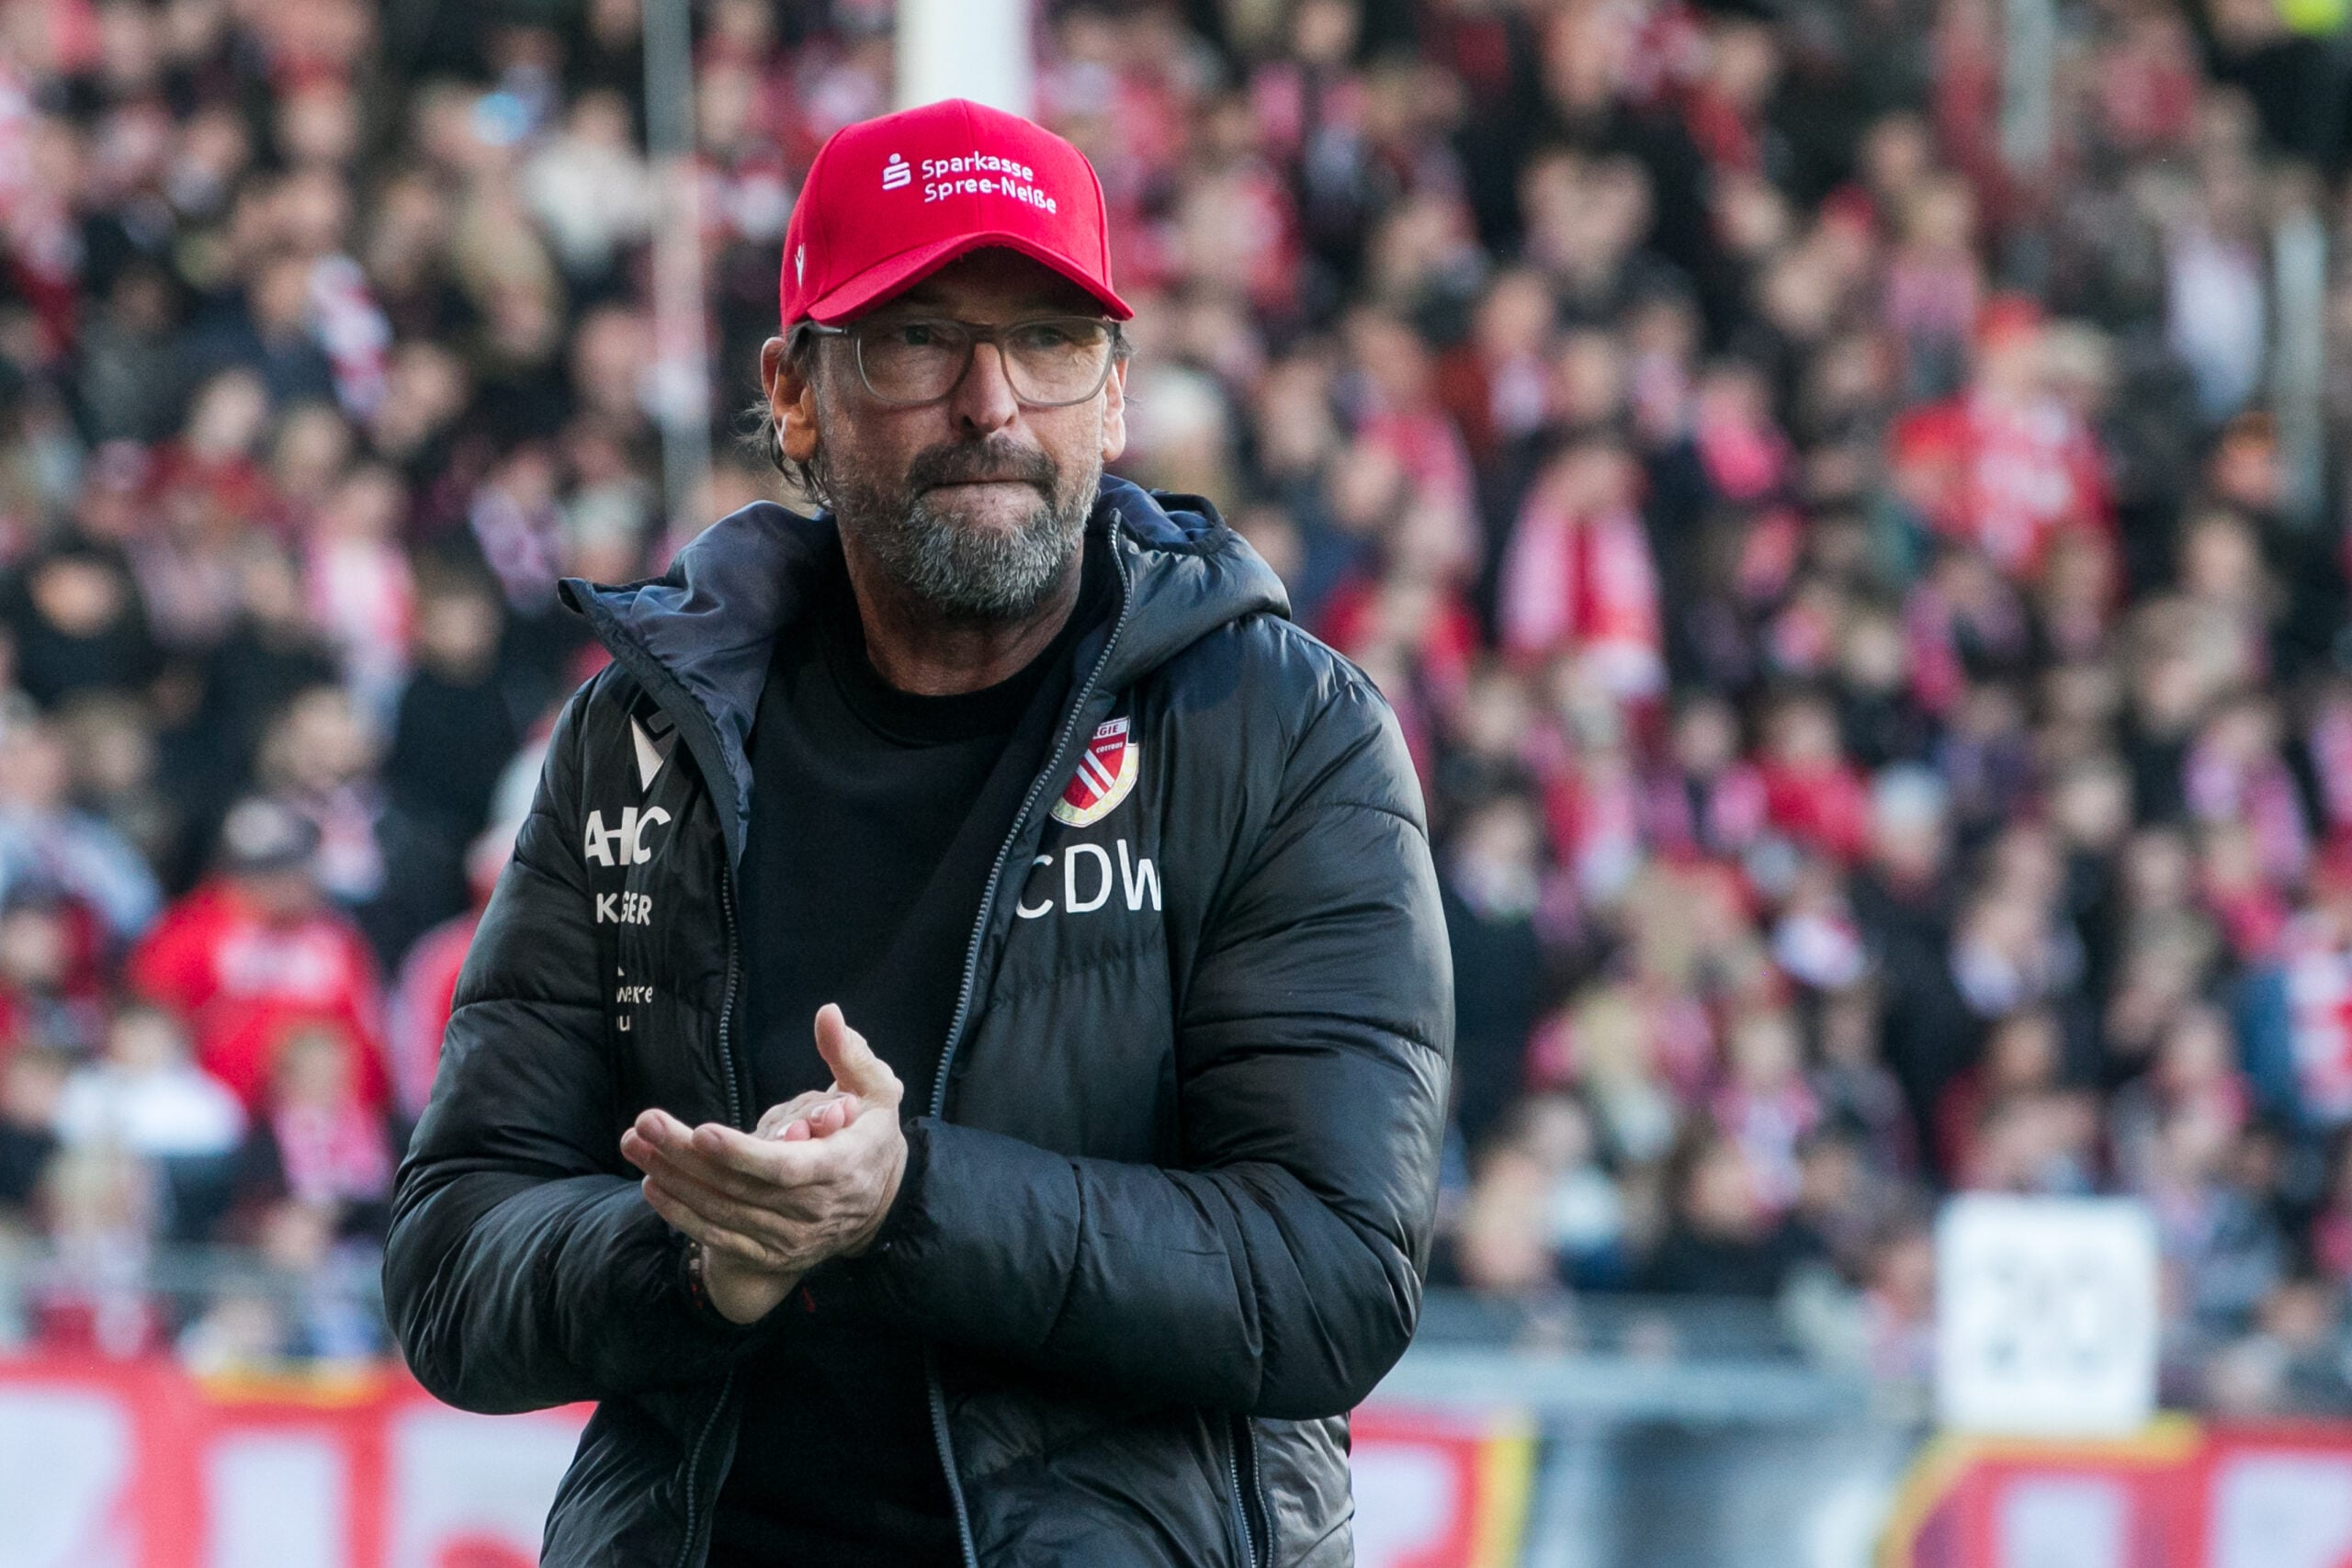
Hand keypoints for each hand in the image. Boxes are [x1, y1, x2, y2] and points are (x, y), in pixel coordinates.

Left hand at [620, 1004, 908, 1323]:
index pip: (786, 1167)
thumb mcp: (876, 1091)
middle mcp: (813, 1209)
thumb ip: (849, 1054)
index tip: (701, 1131)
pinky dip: (681, 1214)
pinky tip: (652, 1185)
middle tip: (646, 1123)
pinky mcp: (770, 1253)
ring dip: (673, 1179)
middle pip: (739, 1186)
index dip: (742, 1154)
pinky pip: (718, 1236)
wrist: (882, 1205)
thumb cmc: (871, 1136)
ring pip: (721, 1210)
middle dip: (686, 1156)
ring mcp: (790, 1236)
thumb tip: (827, 1013)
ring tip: (636, 1144)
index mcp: (840, 1166)